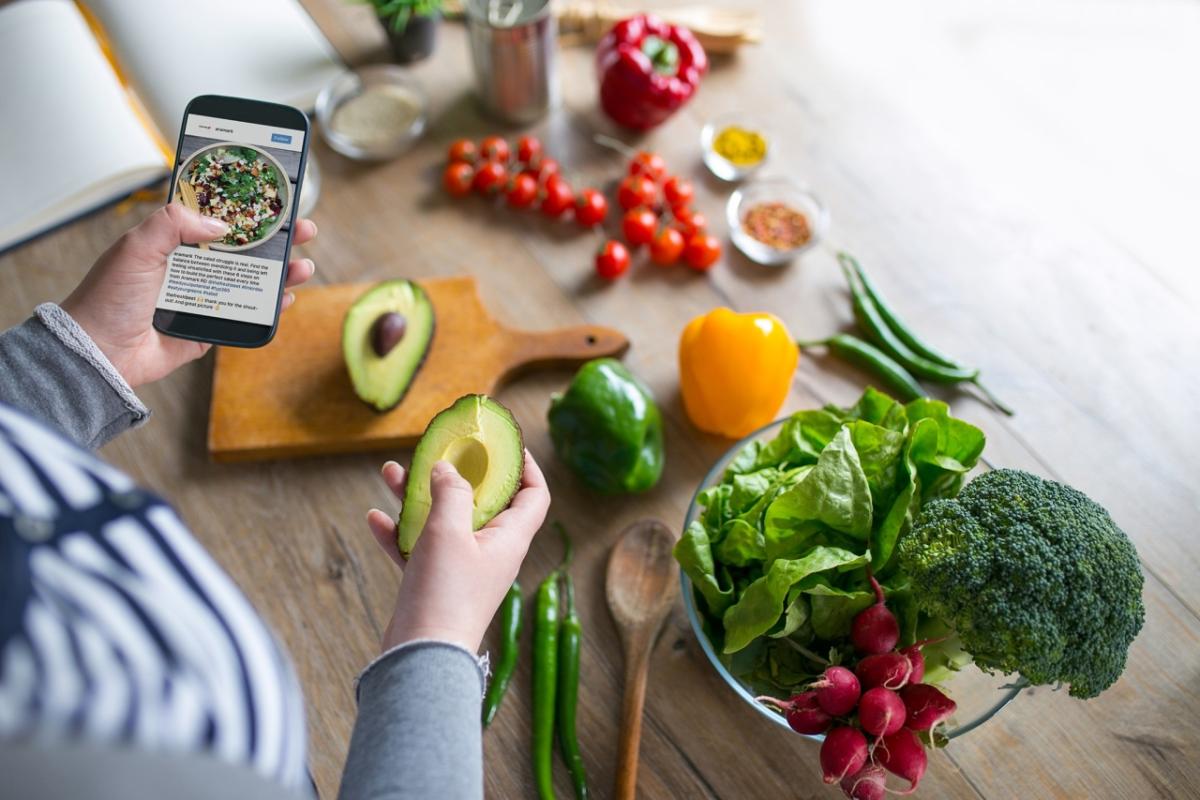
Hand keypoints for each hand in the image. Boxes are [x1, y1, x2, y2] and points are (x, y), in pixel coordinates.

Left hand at [61, 203, 317, 387]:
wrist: (99, 352)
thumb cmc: (107, 298)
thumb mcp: (135, 247)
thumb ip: (173, 223)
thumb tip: (220, 224)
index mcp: (173, 243)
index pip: (218, 219)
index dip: (247, 209)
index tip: (274, 200)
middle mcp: (192, 268)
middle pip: (244, 249)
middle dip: (276, 239)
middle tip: (303, 230)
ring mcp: (203, 298)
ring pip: (251, 281)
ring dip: (281, 272)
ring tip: (303, 266)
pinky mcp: (210, 328)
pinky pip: (247, 316)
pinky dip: (270, 308)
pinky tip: (286, 298)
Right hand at [367, 451, 550, 652]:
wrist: (421, 658)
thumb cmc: (445, 593)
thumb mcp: (449, 531)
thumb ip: (451, 491)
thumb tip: (449, 468)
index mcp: (509, 539)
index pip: (533, 496)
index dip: (526, 467)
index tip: (507, 445)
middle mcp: (490, 553)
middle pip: (480, 502)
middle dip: (454, 474)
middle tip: (436, 452)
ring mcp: (462, 570)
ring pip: (443, 522)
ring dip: (418, 498)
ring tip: (389, 474)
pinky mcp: (434, 585)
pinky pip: (418, 550)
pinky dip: (398, 533)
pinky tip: (374, 518)